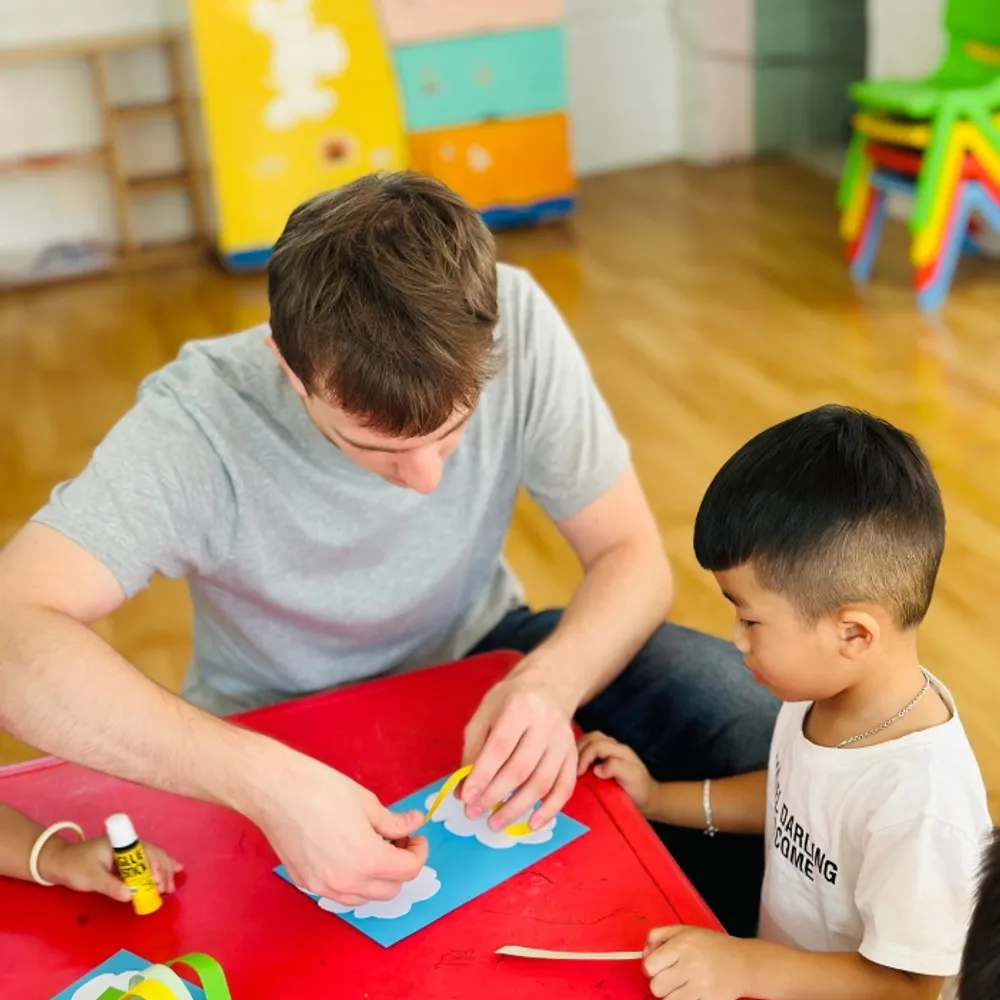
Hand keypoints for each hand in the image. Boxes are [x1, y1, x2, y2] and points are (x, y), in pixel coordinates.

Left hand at [39, 835, 181, 902]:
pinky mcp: (122, 863)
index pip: (144, 852)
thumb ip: (111, 886)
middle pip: (152, 854)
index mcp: (121, 844)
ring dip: (162, 872)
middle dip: (163, 869)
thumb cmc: (74, 866)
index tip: (157, 881)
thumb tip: (131, 896)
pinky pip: (143, 867)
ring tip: (172, 885)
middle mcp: (127, 846)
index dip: (154, 865)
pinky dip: (154, 873)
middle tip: (170, 888)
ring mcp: (125, 854)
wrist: (57, 864)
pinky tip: (165, 878)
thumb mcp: (91, 877)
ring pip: (150, 860)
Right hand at [247, 745, 428, 906]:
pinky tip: (350, 854)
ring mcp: (323, 887)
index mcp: (367, 860)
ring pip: (364, 897)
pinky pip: (339, 893)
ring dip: (377, 878)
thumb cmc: (320, 790)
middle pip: (390, 889)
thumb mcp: (368, 802)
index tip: (416, 836)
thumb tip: (413, 823)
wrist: (276, 791)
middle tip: (399, 840)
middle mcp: (346, 882)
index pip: (408, 870)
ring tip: (375, 847)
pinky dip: (353, 881)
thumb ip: (394, 821)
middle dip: (401, 866)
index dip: (419, 852)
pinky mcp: (306, 883)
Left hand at [461, 663, 577, 831]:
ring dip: (517, 808)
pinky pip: (564, 788)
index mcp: (520, 707)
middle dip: (495, 795)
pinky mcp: (573, 756)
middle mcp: (546, 724)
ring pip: (542, 783)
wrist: (548, 687)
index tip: (466, 797)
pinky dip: (549, 810)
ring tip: (494, 822)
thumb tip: (463, 789)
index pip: (500, 747)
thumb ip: (473, 750)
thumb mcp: (485, 714)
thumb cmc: (510, 701)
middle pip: (520, 769)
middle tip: (474, 812)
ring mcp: (563, 742)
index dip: (482, 775)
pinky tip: (531, 824)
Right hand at [576, 731, 654, 811]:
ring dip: (579, 749)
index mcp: (619, 750)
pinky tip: (575, 764)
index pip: (597, 745)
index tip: (579, 773)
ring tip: (571, 763)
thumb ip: (615, 768)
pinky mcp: (605, 758)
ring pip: (590, 740)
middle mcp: (614, 747)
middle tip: (570, 766)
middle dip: (579, 749)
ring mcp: (610, 751)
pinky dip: (581, 753)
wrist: (648, 798)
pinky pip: (590, 748)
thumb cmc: (639, 789)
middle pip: (592, 738)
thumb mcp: (631, 778)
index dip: (585, 757)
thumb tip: (596, 769)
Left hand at [643, 926, 749, 999]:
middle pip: (656, 987)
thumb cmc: (711, 946)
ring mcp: (701, 987)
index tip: (658, 967)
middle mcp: (690, 966)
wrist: (743, 963)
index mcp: (682, 946)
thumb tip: (643, 953)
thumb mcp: (684, 930)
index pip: (650, 966)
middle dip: (660, 983)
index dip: (650, 968)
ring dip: (671, 996)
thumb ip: (658, 935)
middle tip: (671, 978)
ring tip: (682, 987)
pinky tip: (691, 994)